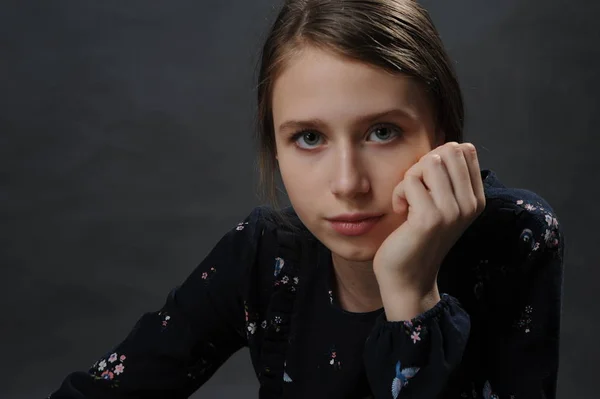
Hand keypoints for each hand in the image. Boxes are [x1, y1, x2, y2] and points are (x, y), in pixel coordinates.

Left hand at [373, 142, 485, 316]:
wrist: (408, 278)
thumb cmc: (417, 237)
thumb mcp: (441, 204)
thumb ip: (448, 177)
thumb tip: (450, 145)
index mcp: (476, 199)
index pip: (464, 150)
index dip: (437, 158)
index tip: (428, 184)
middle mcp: (470, 204)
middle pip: (448, 150)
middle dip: (424, 164)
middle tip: (416, 189)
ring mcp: (452, 211)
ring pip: (429, 161)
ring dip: (410, 178)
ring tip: (408, 200)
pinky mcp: (430, 218)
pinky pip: (410, 181)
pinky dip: (398, 193)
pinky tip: (401, 212)